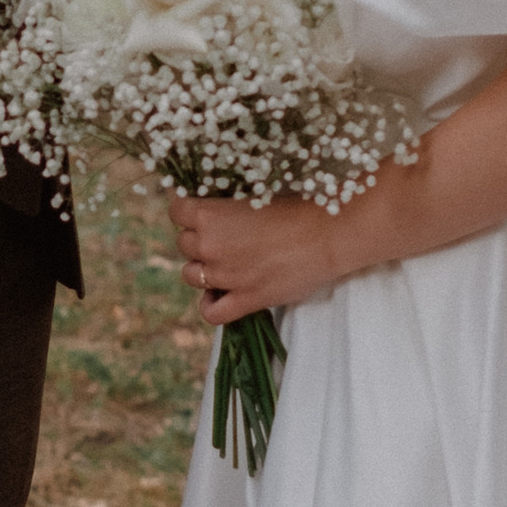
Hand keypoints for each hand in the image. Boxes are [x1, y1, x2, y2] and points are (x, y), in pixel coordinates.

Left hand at [169, 188, 365, 324]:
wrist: (330, 233)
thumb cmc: (298, 205)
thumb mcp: (255, 193)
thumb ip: (229, 204)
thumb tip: (216, 208)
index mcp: (209, 214)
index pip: (177, 211)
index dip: (189, 210)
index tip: (203, 211)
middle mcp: (210, 246)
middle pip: (183, 243)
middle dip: (199, 238)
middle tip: (225, 235)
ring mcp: (225, 276)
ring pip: (191, 275)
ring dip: (203, 269)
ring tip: (225, 262)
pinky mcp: (245, 300)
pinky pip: (211, 312)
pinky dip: (211, 304)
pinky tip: (221, 294)